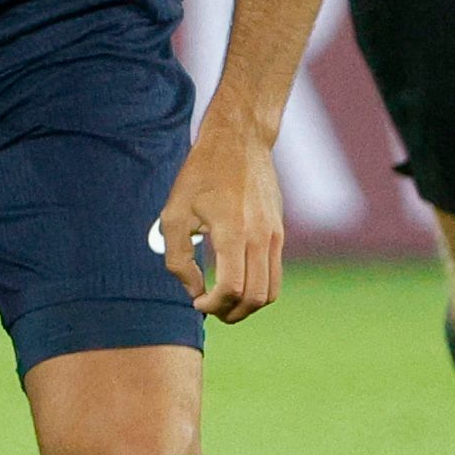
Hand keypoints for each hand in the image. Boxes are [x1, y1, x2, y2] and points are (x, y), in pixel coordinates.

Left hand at [155, 123, 284, 323]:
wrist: (239, 141)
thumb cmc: (201, 175)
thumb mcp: (174, 214)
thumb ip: (178, 258)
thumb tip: (193, 290)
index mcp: (233, 232)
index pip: (232, 289)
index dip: (213, 305)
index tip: (196, 302)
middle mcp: (260, 237)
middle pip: (256, 298)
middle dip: (232, 313)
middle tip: (210, 309)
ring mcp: (275, 236)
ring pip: (271, 291)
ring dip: (248, 306)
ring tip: (224, 302)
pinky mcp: (279, 232)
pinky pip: (275, 273)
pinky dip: (257, 288)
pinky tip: (236, 281)